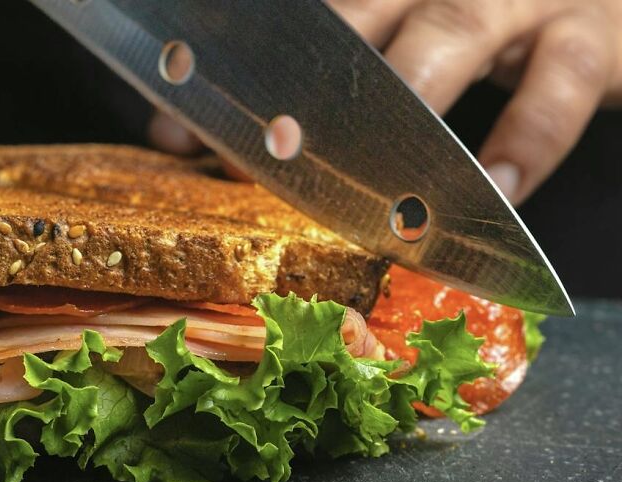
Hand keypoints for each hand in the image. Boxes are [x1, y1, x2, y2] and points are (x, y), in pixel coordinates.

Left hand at [150, 0, 621, 205]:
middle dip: (306, 88)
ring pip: (452, 35)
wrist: (603, 0)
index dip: (231, 70)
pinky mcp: (589, 36)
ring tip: (376, 175)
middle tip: (267, 148)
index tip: (177, 130)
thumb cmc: (474, 26)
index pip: (293, 22)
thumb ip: (303, 88)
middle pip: (360, 17)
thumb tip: (187, 143)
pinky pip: (556, 87)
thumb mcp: (389, 40)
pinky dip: (523, 140)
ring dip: (406, 106)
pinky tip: (492, 188)